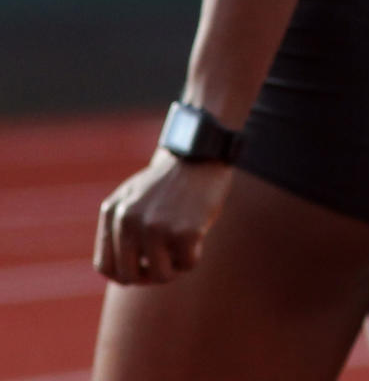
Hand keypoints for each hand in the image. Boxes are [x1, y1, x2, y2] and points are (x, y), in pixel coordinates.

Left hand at [93, 149, 233, 284]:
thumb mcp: (133, 196)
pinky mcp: (183, 231)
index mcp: (112, 211)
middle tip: (167, 260)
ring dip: (174, 267)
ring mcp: (155, 227)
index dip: (125, 274)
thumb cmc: (170, 181)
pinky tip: (198, 234)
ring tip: (183, 245)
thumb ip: (118, 229)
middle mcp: (128, 220)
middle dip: (149, 275)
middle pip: (130, 276)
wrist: (201, 153)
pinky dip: (194, 256)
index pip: (105, 266)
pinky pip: (187, 265)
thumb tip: (117, 275)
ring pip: (160, 275)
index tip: (142, 268)